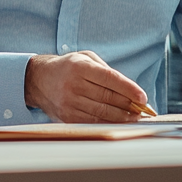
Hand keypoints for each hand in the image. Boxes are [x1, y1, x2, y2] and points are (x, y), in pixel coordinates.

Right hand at [24, 51, 150, 122]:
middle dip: (129, 105)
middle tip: (142, 109)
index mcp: (79, 67)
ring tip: (135, 117)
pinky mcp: (66, 117)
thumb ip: (106, 70)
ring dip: (122, 117)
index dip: (129, 89)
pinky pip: (92, 122)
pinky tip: (119, 122)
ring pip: (102, 113)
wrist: (38, 80)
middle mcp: (72, 85)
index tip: (143, 97)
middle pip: (108, 98)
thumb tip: (130, 89)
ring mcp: (68, 103)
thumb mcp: (85, 58)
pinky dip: (109, 123)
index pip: (110, 79)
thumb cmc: (68, 67)